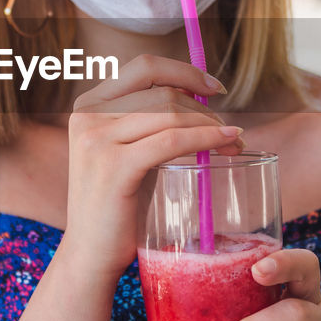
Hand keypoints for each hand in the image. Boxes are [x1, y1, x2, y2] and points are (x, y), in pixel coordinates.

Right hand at [61, 54, 243, 279]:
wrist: (90, 253)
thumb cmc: (117, 204)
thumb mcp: (127, 150)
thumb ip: (149, 121)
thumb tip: (201, 97)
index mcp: (88, 105)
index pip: (144, 67)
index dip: (184, 71)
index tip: (214, 88)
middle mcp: (87, 116)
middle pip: (162, 90)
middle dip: (204, 107)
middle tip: (231, 130)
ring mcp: (96, 140)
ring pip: (170, 112)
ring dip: (211, 124)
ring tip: (233, 142)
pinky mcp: (113, 167)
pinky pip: (171, 140)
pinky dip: (205, 137)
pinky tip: (226, 143)